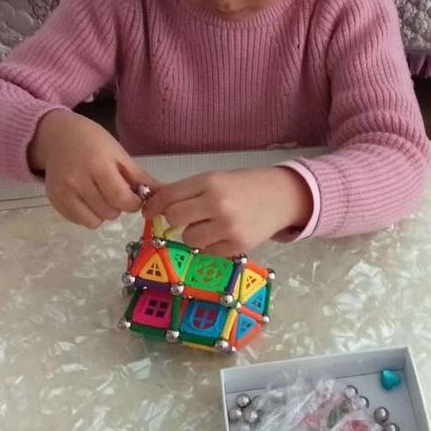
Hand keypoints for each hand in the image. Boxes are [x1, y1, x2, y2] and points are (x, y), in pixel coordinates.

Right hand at [29, 110, 156, 227]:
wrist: (57, 136)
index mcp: (98, 165)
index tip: (133, 196)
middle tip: (113, 190)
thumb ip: (140, 177)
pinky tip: (86, 197)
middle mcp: (77, 181)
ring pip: (94, 222)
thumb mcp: (119, 154)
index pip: (121, 199)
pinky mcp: (54, 200)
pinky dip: (87, 214)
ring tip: (99, 194)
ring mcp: (63, 192)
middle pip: (110, 213)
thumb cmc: (93, 141)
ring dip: (103, 213)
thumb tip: (164, 195)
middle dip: (118, 206)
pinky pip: (79, 221)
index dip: (133, 203)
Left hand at [143, 167, 312, 253]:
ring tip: (209, 225)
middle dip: (174, 219)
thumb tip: (152, 201)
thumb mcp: (216, 179)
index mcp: (209, 181)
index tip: (148, 211)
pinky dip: (210, 245)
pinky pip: (207, 251)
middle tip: (184, 217)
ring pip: (188, 238)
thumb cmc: (245, 186)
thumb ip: (187, 190)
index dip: (154, 205)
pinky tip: (223, 234)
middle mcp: (217, 203)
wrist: (281, 197)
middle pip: (174, 218)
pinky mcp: (237, 246)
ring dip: (193, 234)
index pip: (169, 196)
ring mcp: (227, 226)